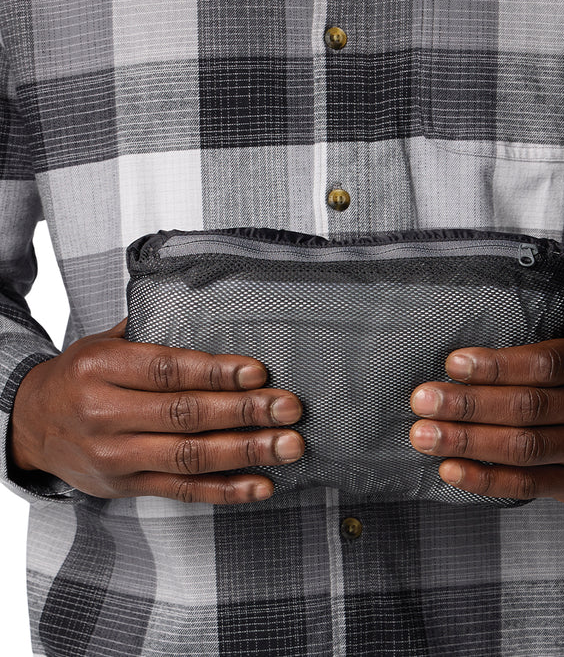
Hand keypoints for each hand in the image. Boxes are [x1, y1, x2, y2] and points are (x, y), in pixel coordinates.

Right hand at [10, 319, 304, 503]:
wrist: (31, 425)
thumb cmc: (80, 377)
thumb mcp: (103, 344)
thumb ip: (153, 334)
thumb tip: (217, 317)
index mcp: (101, 369)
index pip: (166, 370)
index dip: (215, 372)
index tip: (258, 372)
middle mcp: (106, 414)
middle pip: (185, 415)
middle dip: (245, 413)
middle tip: (288, 408)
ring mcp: (116, 456)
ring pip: (190, 456)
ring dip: (246, 452)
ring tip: (288, 446)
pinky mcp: (127, 487)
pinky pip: (183, 491)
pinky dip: (226, 490)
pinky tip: (261, 483)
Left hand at [409, 331, 563, 501]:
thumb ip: (534, 353)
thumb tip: (459, 363)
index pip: (543, 364)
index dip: (496, 366)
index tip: (452, 364)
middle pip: (526, 407)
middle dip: (468, 405)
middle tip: (422, 400)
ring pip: (523, 448)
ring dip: (466, 442)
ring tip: (424, 435)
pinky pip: (526, 485)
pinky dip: (484, 479)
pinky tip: (449, 469)